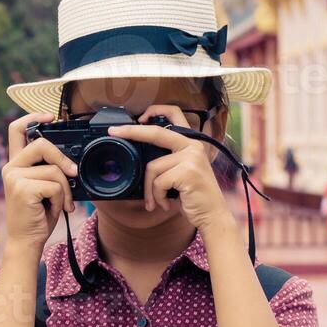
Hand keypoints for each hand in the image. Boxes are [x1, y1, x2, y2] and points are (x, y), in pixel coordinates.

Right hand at [1, 113, 76, 252]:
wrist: (26, 242)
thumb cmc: (38, 215)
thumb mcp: (44, 188)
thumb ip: (49, 170)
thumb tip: (71, 160)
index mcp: (15, 164)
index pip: (17, 129)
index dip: (33, 117)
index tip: (51, 116)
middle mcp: (11, 168)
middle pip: (41, 144)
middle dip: (62, 158)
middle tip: (74, 173)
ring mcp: (14, 177)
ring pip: (54, 170)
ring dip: (65, 189)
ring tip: (62, 204)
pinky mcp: (22, 188)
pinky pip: (55, 185)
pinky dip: (61, 199)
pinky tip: (53, 209)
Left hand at [110, 106, 234, 237]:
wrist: (212, 216)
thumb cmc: (193, 195)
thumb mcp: (182, 171)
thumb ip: (168, 159)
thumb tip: (140, 155)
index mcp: (191, 143)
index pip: (175, 115)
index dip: (156, 111)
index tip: (139, 116)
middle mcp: (193, 146)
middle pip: (156, 133)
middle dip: (132, 131)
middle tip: (113, 132)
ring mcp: (191, 158)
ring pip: (153, 167)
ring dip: (150, 189)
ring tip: (156, 201)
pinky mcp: (188, 172)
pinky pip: (158, 182)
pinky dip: (157, 196)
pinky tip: (166, 204)